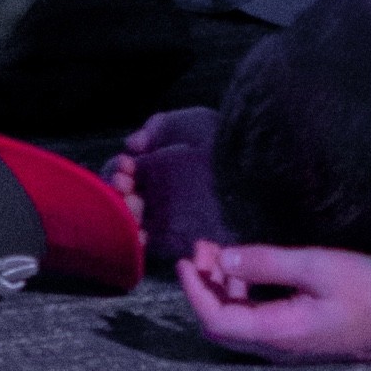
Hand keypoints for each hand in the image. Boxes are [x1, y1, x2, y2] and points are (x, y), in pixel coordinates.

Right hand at [103, 108, 224, 273]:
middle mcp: (157, 194)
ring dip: (123, 216)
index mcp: (158, 166)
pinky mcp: (175, 242)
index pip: (121, 172)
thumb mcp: (194, 123)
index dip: (116, 169)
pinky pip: (146, 248)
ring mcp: (164, 219)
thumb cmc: (226, 145)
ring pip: (127, 223)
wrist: (255, 177)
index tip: (126, 164)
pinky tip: (140, 229)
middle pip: (120, 199)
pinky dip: (136, 242)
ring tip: (135, 204)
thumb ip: (159, 126)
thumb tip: (132, 145)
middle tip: (127, 185)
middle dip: (115, 192)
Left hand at [176, 236, 370, 364]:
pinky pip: (256, 323)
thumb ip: (268, 264)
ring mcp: (287, 348)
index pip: (217, 321)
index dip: (195, 292)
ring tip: (220, 252)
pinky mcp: (298, 340)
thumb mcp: (317, 267)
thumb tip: (224, 258)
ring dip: (223, 290)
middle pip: (222, 325)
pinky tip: (248, 271)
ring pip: (238, 325)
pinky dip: (242, 296)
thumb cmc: (367, 291)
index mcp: (277, 334)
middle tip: (203, 248)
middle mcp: (276, 349)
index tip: (185, 260)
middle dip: (205, 287)